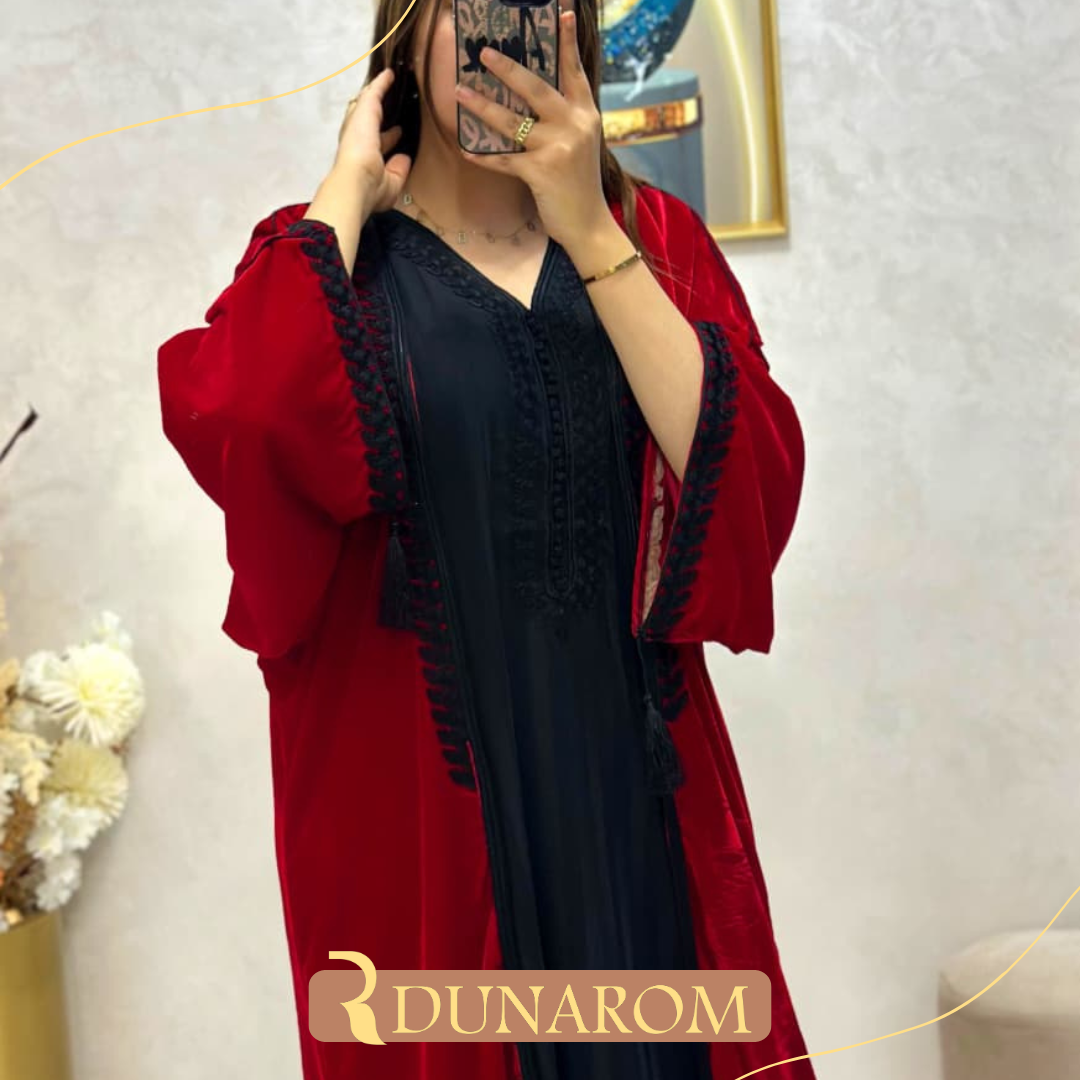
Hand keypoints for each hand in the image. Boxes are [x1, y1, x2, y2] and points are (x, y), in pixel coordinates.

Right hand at [336, 68, 412, 214]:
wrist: (357, 180)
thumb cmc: (371, 188)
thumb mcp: (391, 183)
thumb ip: (398, 170)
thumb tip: (404, 157)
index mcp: (364, 158)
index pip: (377, 144)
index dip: (389, 138)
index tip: (398, 133)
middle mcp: (358, 139)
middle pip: (367, 120)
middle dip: (377, 113)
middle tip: (389, 105)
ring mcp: (358, 123)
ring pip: (367, 103)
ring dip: (377, 93)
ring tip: (387, 82)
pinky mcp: (363, 110)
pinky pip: (374, 92)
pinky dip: (382, 83)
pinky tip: (391, 74)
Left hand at [454, 10, 616, 258]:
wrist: (588, 223)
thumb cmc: (579, 183)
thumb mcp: (581, 143)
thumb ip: (565, 118)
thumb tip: (534, 97)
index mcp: (585, 113)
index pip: (574, 71)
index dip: (567, 42)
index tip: (562, 12)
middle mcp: (573, 125)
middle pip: (535, 87)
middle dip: (507, 68)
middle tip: (484, 53)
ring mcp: (556, 148)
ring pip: (512, 121)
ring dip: (482, 106)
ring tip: (459, 91)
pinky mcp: (540, 172)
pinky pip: (503, 159)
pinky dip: (483, 156)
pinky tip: (465, 149)